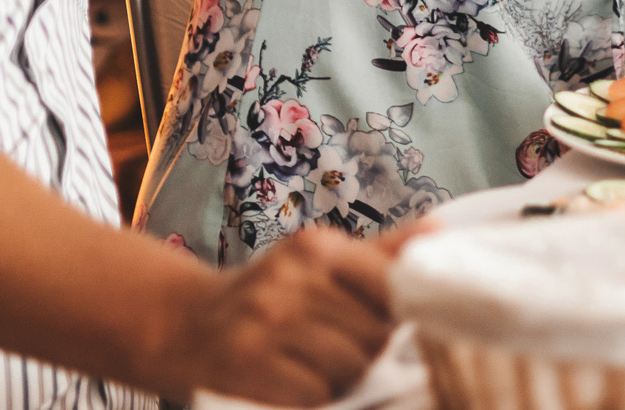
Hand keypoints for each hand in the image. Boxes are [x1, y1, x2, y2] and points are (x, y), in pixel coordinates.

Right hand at [175, 225, 400, 405]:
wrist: (185, 323)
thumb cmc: (268, 294)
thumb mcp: (318, 262)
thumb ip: (379, 253)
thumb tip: (438, 232)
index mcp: (316, 246)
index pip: (391, 283)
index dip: (401, 313)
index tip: (395, 324)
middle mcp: (291, 277)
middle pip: (374, 334)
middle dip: (369, 352)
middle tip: (343, 350)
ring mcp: (266, 320)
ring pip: (348, 366)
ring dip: (343, 378)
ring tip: (318, 367)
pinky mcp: (247, 363)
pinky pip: (314, 393)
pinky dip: (314, 397)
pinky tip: (296, 383)